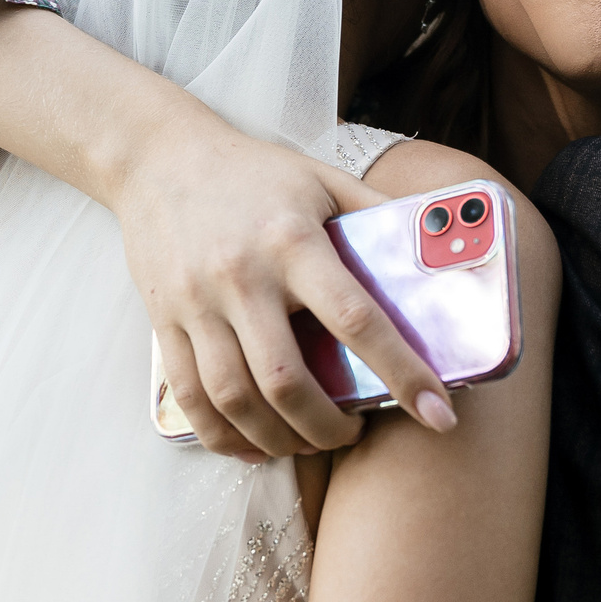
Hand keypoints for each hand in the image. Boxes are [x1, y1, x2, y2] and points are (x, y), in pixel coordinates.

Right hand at [118, 125, 456, 460]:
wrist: (158, 157)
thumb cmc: (253, 172)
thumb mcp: (323, 179)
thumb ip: (378, 214)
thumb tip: (442, 245)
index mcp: (292, 240)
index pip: (356, 318)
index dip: (403, 372)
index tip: (438, 413)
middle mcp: (242, 276)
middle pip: (285, 380)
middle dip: (328, 427)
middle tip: (354, 434)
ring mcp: (197, 304)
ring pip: (235, 399)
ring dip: (279, 439)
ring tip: (310, 442)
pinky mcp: (165, 322)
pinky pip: (191, 399)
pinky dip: (226, 435)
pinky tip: (256, 444)